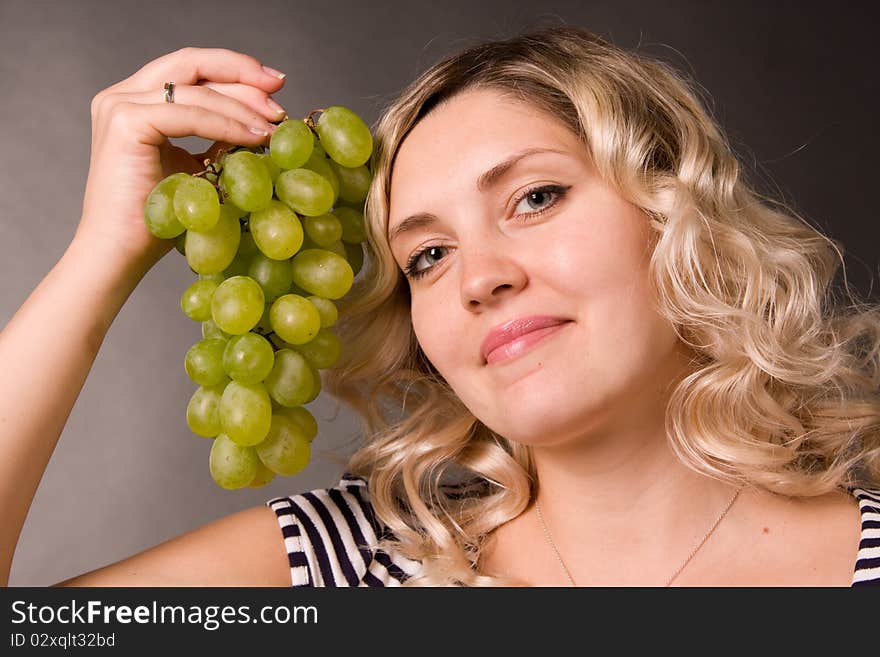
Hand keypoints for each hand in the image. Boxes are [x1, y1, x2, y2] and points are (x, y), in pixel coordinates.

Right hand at [74, 47, 286, 271]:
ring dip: (242, 106)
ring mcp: (120, 105)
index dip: (235, 69)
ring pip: (196, 90)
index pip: (191, 69)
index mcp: (137, 101)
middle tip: (280, 90)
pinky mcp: (125, 122)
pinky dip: (226, 124)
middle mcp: (123, 95)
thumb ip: (219, 140)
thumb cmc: (159, 221)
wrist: (123, 253)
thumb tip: (263, 123)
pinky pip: (188, 114)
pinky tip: (254, 138)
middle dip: (243, 74)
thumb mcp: (198, 170)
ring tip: (273, 125)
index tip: (275, 83)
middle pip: (192, 64)